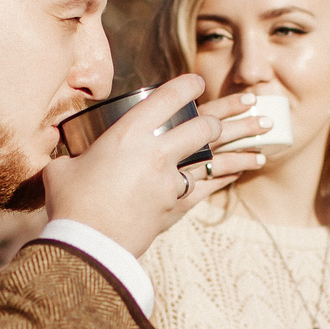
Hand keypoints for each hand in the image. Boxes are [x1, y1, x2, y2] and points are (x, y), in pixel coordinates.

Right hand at [40, 77, 266, 258]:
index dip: (187, 87)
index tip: (198, 82)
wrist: (88, 246)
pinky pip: (211, 186)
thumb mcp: (62, 169)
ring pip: (215, 156)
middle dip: (229, 111)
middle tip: (249, 100)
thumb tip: (62, 148)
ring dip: (243, 141)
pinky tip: (245, 167)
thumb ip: (69, 154)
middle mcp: (156, 152)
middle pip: (202, 126)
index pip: (167, 99)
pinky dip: (228, 174)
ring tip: (267, 128)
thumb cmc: (70, 204)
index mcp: (128, 134)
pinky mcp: (177, 206)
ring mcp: (170, 180)